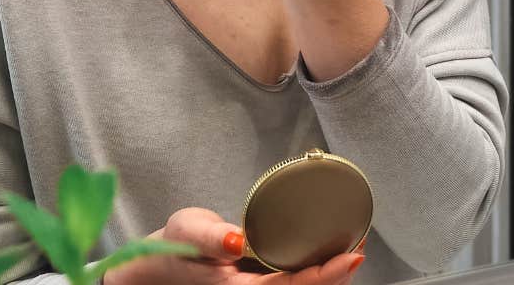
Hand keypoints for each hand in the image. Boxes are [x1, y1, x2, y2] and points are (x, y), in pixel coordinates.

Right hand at [100, 208, 364, 284]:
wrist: (152, 268)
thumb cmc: (169, 249)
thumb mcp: (184, 233)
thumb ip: (208, 237)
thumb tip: (237, 240)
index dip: (325, 275)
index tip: (354, 256)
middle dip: (338, 274)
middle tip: (362, 242)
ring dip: (331, 273)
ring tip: (355, 244)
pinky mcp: (259, 282)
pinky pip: (293, 281)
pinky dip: (317, 269)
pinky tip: (332, 250)